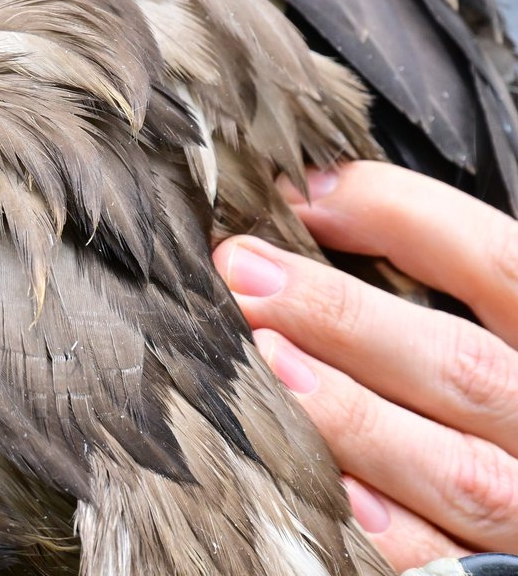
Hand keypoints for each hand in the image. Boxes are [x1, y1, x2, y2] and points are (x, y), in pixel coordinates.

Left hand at [213, 161, 517, 569]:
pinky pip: (439, 562)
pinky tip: (318, 483)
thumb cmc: (485, 397)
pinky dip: (380, 527)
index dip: (406, 216)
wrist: (513, 506)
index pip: (502, 262)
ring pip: (456, 470)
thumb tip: (310, 199)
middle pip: (464, 367)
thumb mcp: (488, 325)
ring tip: (260, 359)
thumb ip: (433, 276)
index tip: (302, 193)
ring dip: (349, 414)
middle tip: (240, 273)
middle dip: (344, 316)